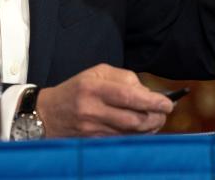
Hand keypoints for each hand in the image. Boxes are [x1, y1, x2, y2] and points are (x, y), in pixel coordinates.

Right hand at [35, 64, 172, 136]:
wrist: (47, 115)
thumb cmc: (76, 90)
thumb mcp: (95, 74)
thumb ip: (122, 78)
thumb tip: (146, 91)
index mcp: (93, 88)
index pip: (129, 96)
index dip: (152, 101)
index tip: (167, 103)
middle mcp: (92, 110)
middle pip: (133, 119)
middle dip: (155, 117)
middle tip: (165, 113)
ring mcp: (93, 129)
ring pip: (131, 132)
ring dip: (149, 128)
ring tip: (157, 120)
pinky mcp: (94, 142)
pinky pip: (123, 141)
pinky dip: (137, 136)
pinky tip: (143, 129)